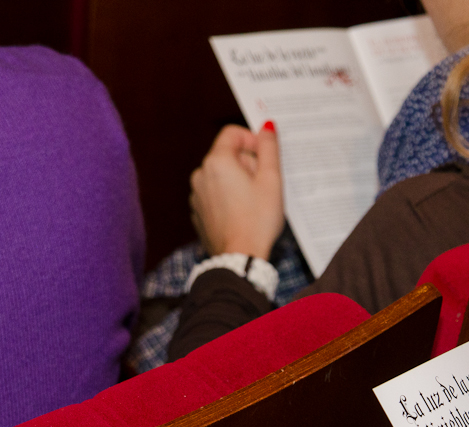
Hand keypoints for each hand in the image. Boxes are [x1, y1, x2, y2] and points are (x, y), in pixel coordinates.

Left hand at [189, 123, 284, 258]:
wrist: (239, 258)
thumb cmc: (258, 219)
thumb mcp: (271, 180)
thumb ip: (269, 148)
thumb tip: (266, 126)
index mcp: (217, 161)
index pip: (232, 133)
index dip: (252, 140)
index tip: (266, 158)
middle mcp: (201, 174)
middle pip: (228, 155)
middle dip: (248, 164)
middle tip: (264, 186)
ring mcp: (196, 195)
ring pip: (221, 176)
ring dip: (238, 182)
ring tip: (254, 203)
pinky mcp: (198, 212)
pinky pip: (215, 195)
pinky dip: (229, 198)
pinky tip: (243, 214)